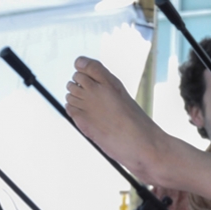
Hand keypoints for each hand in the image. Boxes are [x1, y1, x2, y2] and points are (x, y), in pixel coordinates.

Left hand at [65, 57, 167, 180]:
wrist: (142, 144)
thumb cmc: (138, 125)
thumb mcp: (125, 100)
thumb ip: (107, 90)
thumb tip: (86, 85)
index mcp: (111, 82)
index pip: (85, 64)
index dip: (82, 66)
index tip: (85, 72)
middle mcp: (96, 90)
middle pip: (76, 77)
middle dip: (80, 84)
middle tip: (92, 96)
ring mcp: (87, 104)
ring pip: (70, 91)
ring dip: (76, 97)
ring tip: (92, 108)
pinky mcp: (81, 119)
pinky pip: (69, 107)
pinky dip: (74, 110)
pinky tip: (86, 116)